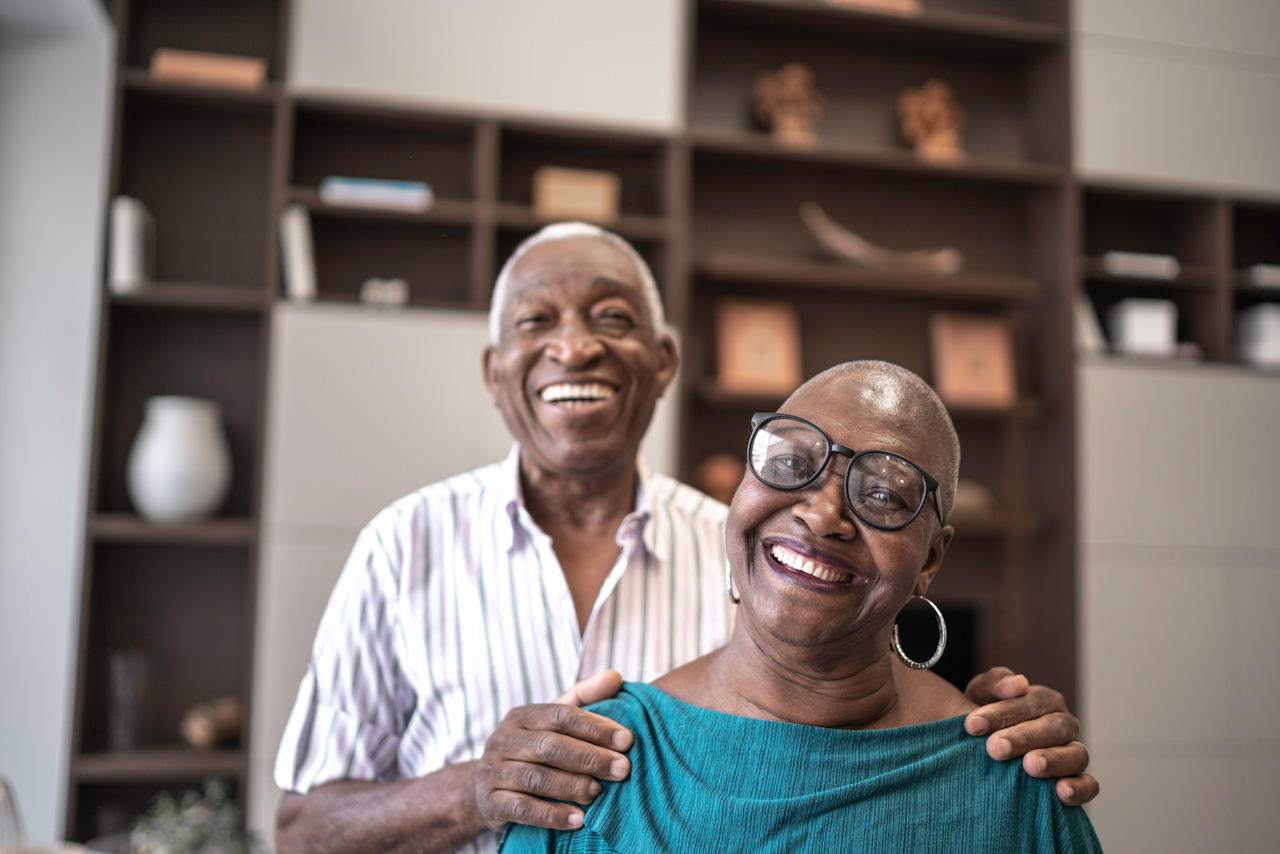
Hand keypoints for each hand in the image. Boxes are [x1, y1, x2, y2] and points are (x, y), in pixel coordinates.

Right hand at [470, 671, 632, 830]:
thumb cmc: (531, 750)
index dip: (595, 727)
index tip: (627, 740)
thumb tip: (615, 677)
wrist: (483, 788)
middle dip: (590, 757)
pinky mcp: (490, 803)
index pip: (560, 715)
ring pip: (536, 777)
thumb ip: (584, 698)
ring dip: (572, 785)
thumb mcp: (552, 722)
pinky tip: (578, 820)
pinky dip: (552, 815)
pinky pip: (523, 809)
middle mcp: (504, 740)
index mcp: (522, 716)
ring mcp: (494, 772)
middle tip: (622, 769)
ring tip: (599, 792)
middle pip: (550, 745)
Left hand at [963, 667, 1098, 806]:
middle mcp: (1063, 724)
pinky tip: (1061, 793)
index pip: (1029, 702)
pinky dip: (1079, 789)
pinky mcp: (1079, 780)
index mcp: (1043, 700)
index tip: (972, 725)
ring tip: (1030, 766)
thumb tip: (1019, 683)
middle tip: (996, 748)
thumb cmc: (986, 718)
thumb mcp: (982, 694)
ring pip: (1075, 754)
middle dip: (1024, 737)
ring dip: (1053, 760)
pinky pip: (1089, 785)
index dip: (1002, 713)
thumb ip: (996, 682)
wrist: (985, 748)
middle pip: (1053, 727)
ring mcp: (1074, 752)